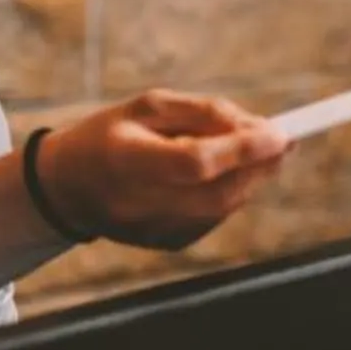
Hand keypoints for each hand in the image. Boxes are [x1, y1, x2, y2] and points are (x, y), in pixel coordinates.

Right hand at [36, 89, 287, 249]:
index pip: (195, 162)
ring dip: (250, 177)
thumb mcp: (149, 106)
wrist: (68, 188)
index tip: (280, 134)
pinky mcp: (168, 243)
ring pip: (224, 207)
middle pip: (220, 192)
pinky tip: (220, 174)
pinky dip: (229, 193)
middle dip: (260, 164)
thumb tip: (261, 128)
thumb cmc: (111, 135)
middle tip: (282, 140)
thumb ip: (205, 113)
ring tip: (252, 150)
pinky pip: (214, 217)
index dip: (242, 150)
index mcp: (127, 160)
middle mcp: (140, 203)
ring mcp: (155, 231)